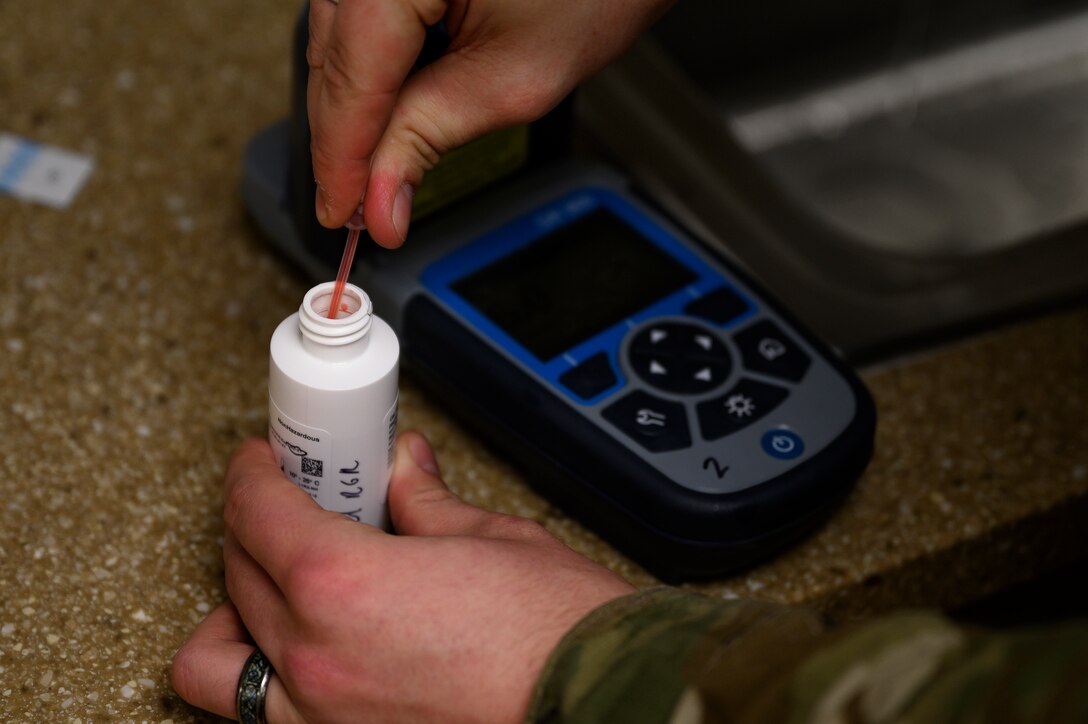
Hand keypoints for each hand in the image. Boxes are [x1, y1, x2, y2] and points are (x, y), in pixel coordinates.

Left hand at [172, 432, 634, 721]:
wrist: (599, 703)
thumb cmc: (557, 633)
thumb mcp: (491, 539)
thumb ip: (425, 502)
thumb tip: (403, 469)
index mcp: (343, 584)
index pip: (256, 510)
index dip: (251, 472)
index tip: (262, 460)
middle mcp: (314, 657)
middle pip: (237, 569)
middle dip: (253, 521)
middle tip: (291, 503)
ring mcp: (319, 717)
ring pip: (214, 660)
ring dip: (232, 611)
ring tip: (273, 587)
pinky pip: (261, 713)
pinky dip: (259, 676)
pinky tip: (301, 649)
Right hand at [307, 0, 671, 245]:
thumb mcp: (515, 79)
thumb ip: (431, 137)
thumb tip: (380, 200)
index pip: (351, 79)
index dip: (341, 160)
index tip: (344, 215)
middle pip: (333, 59)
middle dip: (344, 140)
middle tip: (359, 207)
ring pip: (338, 39)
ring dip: (355, 108)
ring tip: (371, 171)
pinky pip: (360, 17)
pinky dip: (373, 69)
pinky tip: (385, 113)